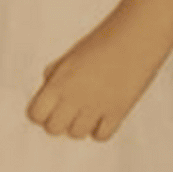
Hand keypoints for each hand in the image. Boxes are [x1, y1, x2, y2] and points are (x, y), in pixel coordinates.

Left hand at [27, 12, 165, 141]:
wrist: (137, 35)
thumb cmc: (104, 40)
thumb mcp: (70, 55)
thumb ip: (55, 74)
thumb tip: (46, 91)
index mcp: (59, 81)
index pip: (35, 115)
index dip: (40, 112)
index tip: (49, 106)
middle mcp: (74, 97)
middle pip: (53, 129)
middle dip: (58, 121)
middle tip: (69, 108)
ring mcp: (96, 107)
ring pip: (76, 135)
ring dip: (79, 125)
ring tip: (88, 109)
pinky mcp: (118, 112)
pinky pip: (101, 136)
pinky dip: (100, 129)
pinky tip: (104, 114)